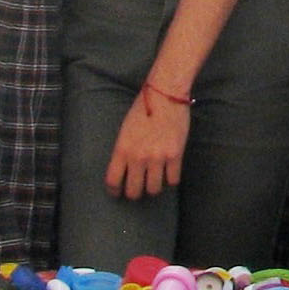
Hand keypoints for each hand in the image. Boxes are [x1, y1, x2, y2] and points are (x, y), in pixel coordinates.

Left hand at [106, 87, 188, 201]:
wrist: (165, 95)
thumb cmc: (143, 110)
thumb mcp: (125, 131)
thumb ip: (124, 151)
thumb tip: (126, 169)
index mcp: (122, 149)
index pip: (113, 181)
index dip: (114, 191)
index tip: (117, 193)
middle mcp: (138, 157)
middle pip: (134, 191)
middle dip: (134, 194)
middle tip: (137, 190)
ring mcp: (158, 157)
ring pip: (154, 189)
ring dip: (153, 188)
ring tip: (154, 183)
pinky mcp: (175, 155)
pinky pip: (172, 180)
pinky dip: (170, 180)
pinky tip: (169, 173)